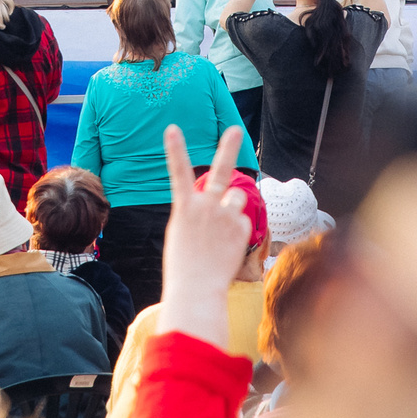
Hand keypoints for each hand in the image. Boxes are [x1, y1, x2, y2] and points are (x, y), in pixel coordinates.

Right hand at [157, 123, 251, 349]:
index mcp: (185, 207)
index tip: (172, 128)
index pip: (178, 171)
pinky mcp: (242, 228)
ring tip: (222, 232)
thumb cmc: (184, 263)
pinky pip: (243, 221)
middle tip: (233, 130)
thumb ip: (199, 211)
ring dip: (233, 207)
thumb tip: (226, 197)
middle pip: (220, 171)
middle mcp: (206, 206)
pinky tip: (228, 247)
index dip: (175, 149)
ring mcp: (226, 216)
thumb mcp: (182, 231)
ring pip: (236, 198)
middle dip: (226, 148)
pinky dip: (238, 231)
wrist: (197, 289)